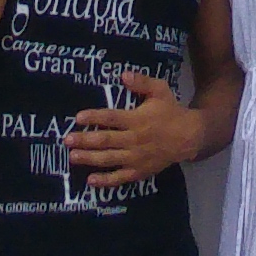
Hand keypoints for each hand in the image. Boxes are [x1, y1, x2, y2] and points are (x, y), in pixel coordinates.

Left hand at [68, 77, 203, 178]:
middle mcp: (134, 139)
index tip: (78, 117)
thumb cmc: (170, 111)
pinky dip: (105, 180)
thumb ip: (142, 82)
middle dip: (85, 140)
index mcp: (137, 119)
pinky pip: (119, 177)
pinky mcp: (138, 171)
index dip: (95, 117)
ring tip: (73, 157)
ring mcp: (135, 158)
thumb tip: (123, 75)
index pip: (112, 118)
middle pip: (106, 140)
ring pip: (109, 159)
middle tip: (67, 140)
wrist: (188, 136)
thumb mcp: (160, 90)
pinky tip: (91, 180)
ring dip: (89, 158)